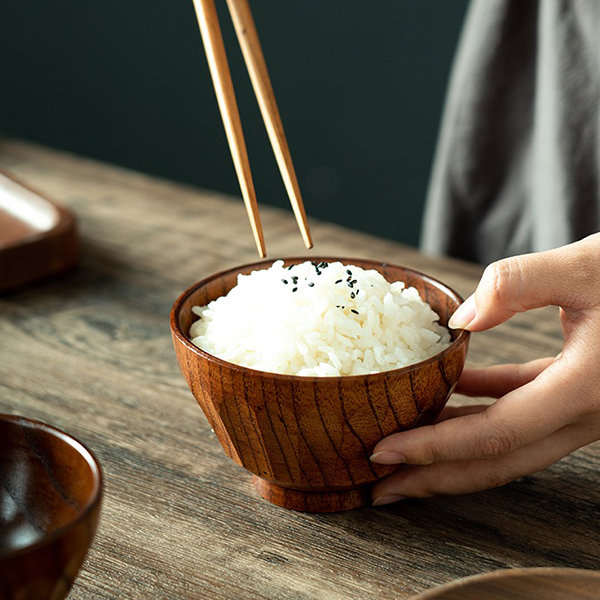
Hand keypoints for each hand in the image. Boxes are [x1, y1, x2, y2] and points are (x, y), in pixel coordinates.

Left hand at [371, 233, 599, 504]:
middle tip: (381, 486)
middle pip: (497, 460)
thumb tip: (459, 320)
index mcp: (586, 390)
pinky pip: (520, 406)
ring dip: (454, 448)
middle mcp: (585, 411)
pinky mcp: (578, 388)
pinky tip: (451, 389)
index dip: (434, 448)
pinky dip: (481, 403)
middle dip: (435, 477)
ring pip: (508, 442)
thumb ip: (519, 284)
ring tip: (406, 452)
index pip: (495, 434)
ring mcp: (582, 405)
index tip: (384, 452)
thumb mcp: (587, 265)